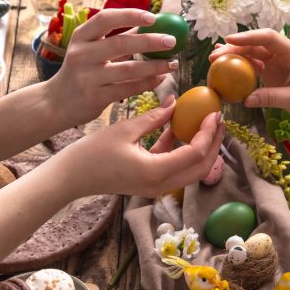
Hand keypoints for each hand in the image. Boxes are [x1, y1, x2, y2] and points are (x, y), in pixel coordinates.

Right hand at [44, 9, 180, 127]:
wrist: (56, 102)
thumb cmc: (81, 71)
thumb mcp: (90, 50)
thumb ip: (116, 37)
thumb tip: (148, 23)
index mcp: (80, 37)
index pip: (105, 18)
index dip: (130, 15)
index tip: (153, 17)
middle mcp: (81, 55)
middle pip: (121, 43)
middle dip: (150, 41)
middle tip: (172, 41)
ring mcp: (87, 77)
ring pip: (128, 69)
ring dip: (155, 66)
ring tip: (173, 63)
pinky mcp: (95, 97)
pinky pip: (127, 88)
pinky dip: (147, 83)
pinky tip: (160, 78)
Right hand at [53, 95, 224, 198]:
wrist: (72, 177)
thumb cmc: (93, 153)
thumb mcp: (125, 130)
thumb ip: (154, 117)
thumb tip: (176, 102)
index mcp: (156, 172)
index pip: (195, 153)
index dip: (208, 132)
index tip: (214, 113)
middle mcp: (160, 185)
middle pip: (201, 167)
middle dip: (214, 143)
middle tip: (218, 119)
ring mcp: (156, 187)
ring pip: (192, 170)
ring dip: (201, 148)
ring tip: (207, 123)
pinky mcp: (151, 184)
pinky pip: (175, 168)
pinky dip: (182, 150)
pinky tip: (180, 128)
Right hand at [212, 29, 289, 130]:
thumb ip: (272, 98)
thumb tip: (246, 99)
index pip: (269, 39)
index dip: (248, 37)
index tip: (228, 40)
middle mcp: (285, 56)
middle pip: (256, 46)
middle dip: (235, 49)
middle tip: (214, 57)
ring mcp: (279, 66)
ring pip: (253, 57)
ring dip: (235, 58)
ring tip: (214, 60)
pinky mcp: (275, 77)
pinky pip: (255, 70)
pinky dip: (241, 71)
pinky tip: (227, 72)